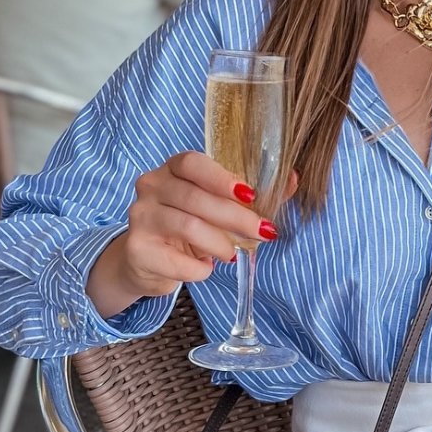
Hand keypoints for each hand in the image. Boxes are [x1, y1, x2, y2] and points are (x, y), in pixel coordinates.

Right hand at [86, 152, 298, 317]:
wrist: (147, 261)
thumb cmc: (188, 228)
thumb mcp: (216, 209)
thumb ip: (251, 195)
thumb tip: (293, 178)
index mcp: (172, 170)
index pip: (191, 163)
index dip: (220, 177)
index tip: (250, 195)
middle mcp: (151, 187)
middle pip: (195, 198)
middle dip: (235, 217)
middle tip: (263, 232)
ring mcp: (140, 217)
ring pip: (187, 226)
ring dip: (218, 243)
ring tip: (231, 254)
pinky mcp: (138, 249)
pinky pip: (176, 260)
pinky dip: (198, 268)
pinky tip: (206, 269)